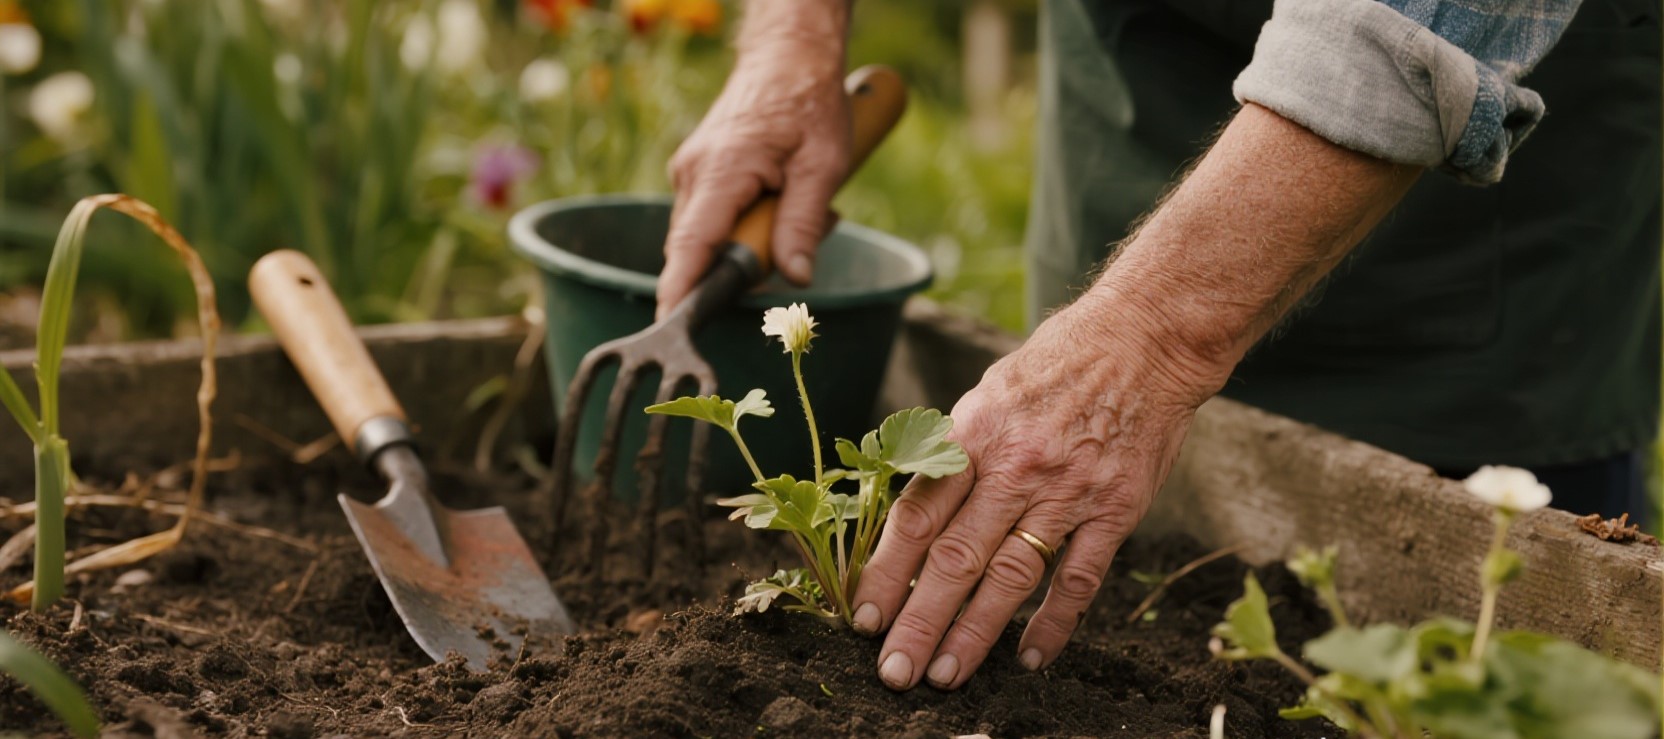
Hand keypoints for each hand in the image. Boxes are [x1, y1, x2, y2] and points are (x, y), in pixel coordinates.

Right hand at [657, 49, 848, 319]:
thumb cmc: (809, 102)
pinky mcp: (698, 174)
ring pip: (710, 236)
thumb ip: (804, 224)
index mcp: (721, 171)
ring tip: (798, 200)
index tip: (670, 324)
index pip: (691, 245)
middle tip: (806, 232)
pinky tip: (780, 195)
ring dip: (753, 238)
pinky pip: (714, 219)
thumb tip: (796, 277)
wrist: (789, 56)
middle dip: (749, 259)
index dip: (680, 289)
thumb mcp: (822, 166)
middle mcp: (693, 174)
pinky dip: (746, 221)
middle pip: (703, 249)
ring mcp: (690, 173)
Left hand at [847, 296, 1212, 689]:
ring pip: (1011, 578)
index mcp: (975, 434)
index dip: (887, 572)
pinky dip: (1054, 623)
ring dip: (975, 634)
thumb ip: (953, 453)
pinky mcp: (1116, 509)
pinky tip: (1030, 656)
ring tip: (945, 675)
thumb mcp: (987, 393)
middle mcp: (1017, 467)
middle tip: (894, 672)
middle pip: (956, 558)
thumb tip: (912, 516)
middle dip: (919, 622)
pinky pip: (1079, 579)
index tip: (864, 616)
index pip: (917, 516)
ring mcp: (1070, 492)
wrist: (1145, 338)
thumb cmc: (1056, 365)